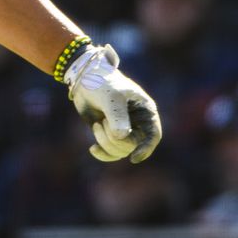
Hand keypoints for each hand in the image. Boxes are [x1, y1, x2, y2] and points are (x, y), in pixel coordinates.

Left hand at [65, 44, 161, 163]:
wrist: (83, 79)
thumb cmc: (102, 82)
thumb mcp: (111, 96)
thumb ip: (117, 115)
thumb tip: (122, 136)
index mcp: (145, 111)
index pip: (153, 135)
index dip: (146, 148)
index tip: (134, 158)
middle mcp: (138, 122)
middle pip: (134, 145)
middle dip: (116, 140)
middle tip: (101, 123)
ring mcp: (124, 129)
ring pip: (121, 150)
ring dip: (106, 142)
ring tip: (96, 125)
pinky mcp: (110, 133)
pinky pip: (111, 152)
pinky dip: (102, 152)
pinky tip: (92, 149)